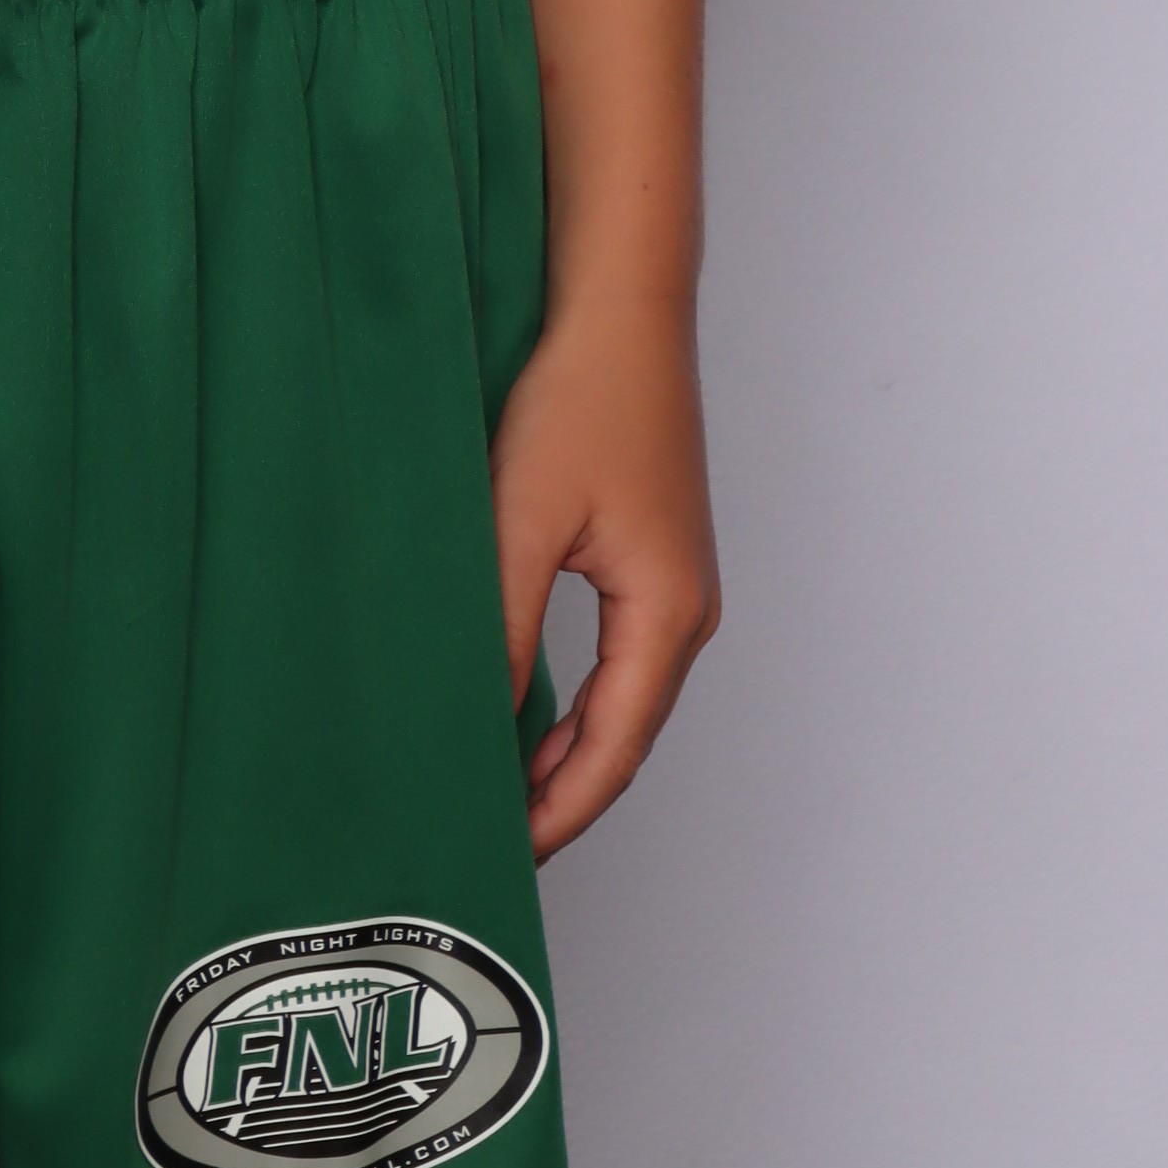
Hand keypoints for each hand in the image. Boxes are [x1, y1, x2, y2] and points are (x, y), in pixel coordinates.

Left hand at [489, 295, 721, 857]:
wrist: (621, 308)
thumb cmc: (583, 398)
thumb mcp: (523, 520)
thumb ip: (502, 628)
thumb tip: (482, 723)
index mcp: (667, 615)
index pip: (614, 753)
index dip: (559, 815)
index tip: (505, 860)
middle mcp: (686, 611)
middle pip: (628, 739)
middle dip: (565, 799)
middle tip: (494, 846)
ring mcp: (675, 585)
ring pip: (624, 702)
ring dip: (569, 753)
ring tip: (502, 798)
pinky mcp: (652, 557)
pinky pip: (619, 660)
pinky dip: (578, 705)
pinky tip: (529, 716)